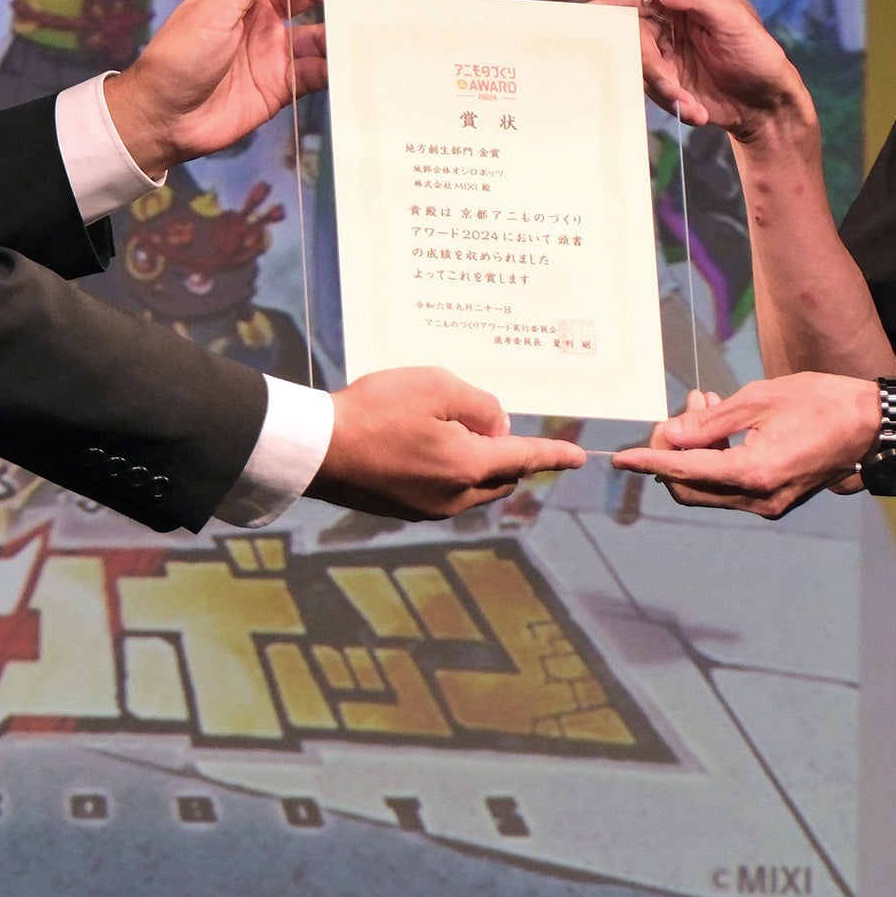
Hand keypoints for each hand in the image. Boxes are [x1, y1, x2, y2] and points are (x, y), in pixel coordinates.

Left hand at [105, 0, 353, 167]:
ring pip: (317, 30)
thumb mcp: (211, 9)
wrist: (165, 119)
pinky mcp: (281, 84)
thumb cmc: (177, 58)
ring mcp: (272, 48)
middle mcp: (258, 13)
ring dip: (338, 27)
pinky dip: (334, 65)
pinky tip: (344, 62)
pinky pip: (315, 70)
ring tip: (357, 29)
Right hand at [311, 367, 589, 521]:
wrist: (316, 448)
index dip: (553, 454)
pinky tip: (421, 446)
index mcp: (467, 467)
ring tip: (448, 429)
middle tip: (485, 423)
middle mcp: (453, 497)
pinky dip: (448, 471)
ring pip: (472, 487)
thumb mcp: (435, 386)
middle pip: (500, 477)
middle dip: (505, 454)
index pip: (524, 459)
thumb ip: (478, 405)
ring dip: (475, 463)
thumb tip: (496, 426)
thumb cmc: (374, 411)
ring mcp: (427, 508)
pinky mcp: (404, 509)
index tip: (578, 457)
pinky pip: (444, 492)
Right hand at [595, 0, 814, 145]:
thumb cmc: (757, 53)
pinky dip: (673, 105)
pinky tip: (698, 113)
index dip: (609, 10)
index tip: (589, 25)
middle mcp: (663, 22)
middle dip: (649, 68)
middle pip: (629, 39)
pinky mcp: (663, 81)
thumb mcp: (733, 20)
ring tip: (695, 108)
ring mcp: (661, 53)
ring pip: (637, 69)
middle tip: (674, 89)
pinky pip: (651, 92)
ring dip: (664, 92)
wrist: (767, 104)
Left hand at [607, 372, 883, 518]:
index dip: (649, 462)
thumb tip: (671, 435)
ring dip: (694, 454)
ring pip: (708, 489)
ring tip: (705, 406)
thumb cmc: (822, 402)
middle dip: (672, 452)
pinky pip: (730, 488)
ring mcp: (769, 504)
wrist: (873, 425)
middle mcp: (759, 498)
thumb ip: (711, 421)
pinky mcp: (777, 500)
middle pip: (689, 488)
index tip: (620, 457)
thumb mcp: (760, 399)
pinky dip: (716, 461)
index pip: (684, 470)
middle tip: (681, 410)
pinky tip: (722, 427)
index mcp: (754, 472)